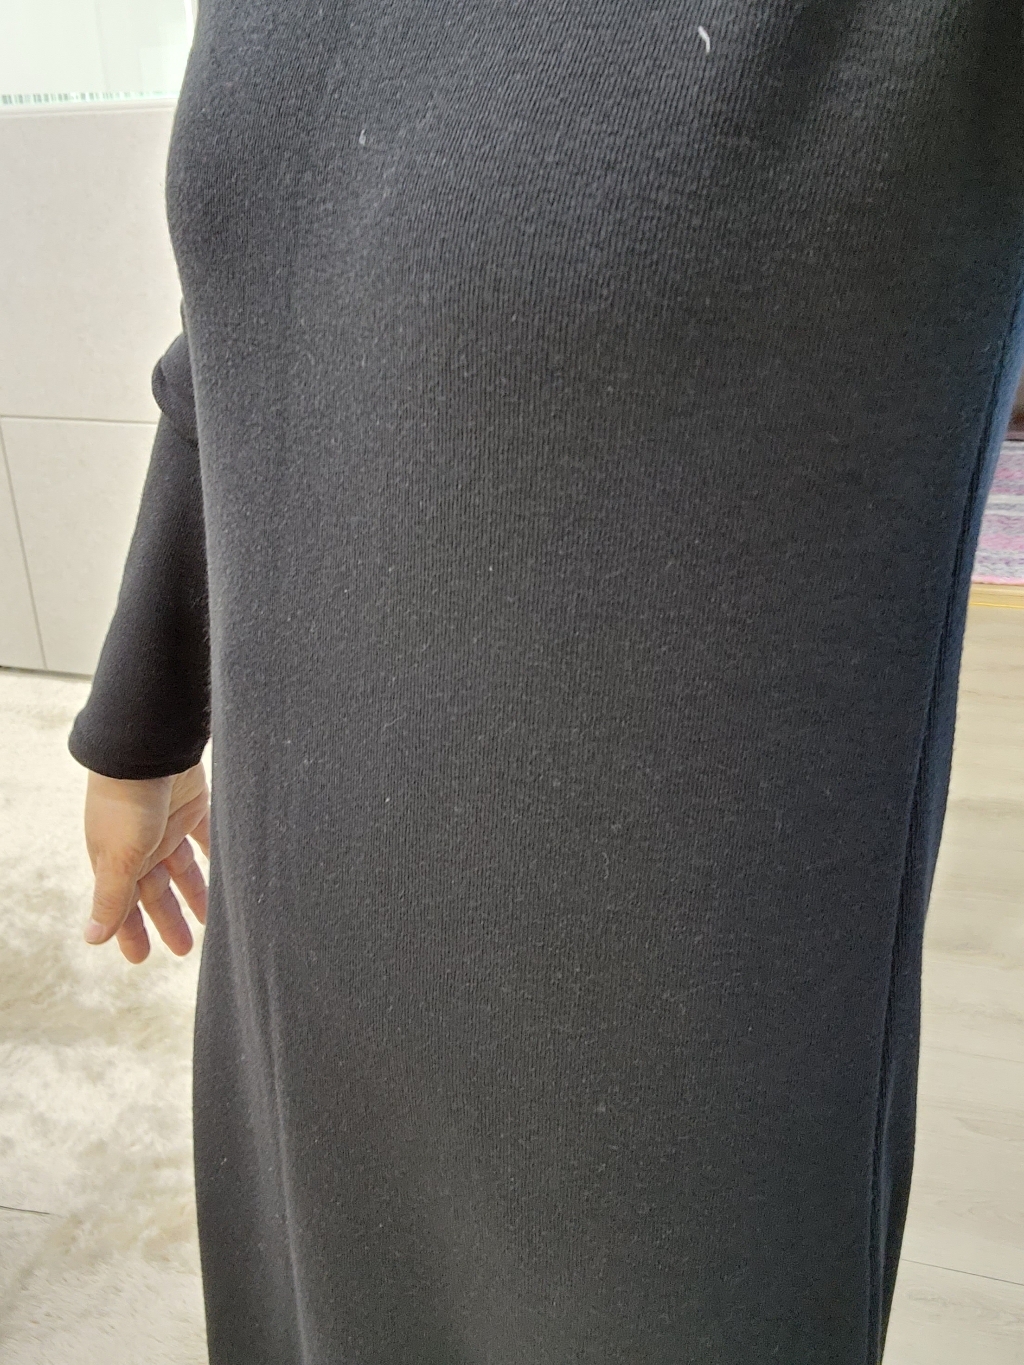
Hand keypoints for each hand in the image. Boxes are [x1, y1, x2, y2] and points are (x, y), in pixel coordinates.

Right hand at [81, 760, 210, 963]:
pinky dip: (215, 854)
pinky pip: (207, 837)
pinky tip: (229, 873)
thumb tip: (92, 939)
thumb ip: (110, 899)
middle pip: (155, 892)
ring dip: (195, 893)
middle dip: (168, 919)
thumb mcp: (117, 858)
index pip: (123, 905)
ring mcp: (166, 826)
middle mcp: (140, 846)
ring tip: (212, 920)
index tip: (141, 959)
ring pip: (182, 868)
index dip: (131, 931)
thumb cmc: (126, 804)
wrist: (148, 748)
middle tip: (184, 950)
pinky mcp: (192, 805)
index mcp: (116, 860)